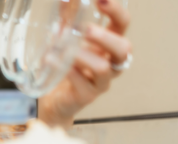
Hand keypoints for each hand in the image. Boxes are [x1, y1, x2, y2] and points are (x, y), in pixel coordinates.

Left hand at [38, 0, 131, 128]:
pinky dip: (68, 71)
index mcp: (109, 43)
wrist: (54, 99)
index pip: (122, 24)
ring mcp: (101, 81)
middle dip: (105, 37)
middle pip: (124, 49)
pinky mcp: (87, 95)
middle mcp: (111, 62)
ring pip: (103, 68)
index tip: (101, 0)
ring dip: (83, 55)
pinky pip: (83, 83)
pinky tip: (53, 61)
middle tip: (85, 29)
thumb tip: (64, 0)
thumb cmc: (66, 66)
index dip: (116, 11)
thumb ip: (66, 20)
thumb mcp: (66, 39)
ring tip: (64, 48)